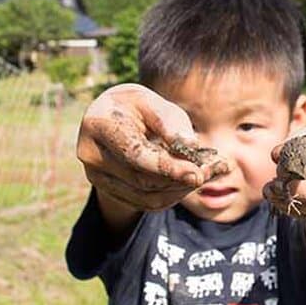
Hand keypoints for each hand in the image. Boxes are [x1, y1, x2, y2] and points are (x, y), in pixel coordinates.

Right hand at [76, 84, 227, 226]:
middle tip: (215, 170)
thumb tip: (189, 146)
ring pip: (146, 196)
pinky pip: (144, 203)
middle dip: (181, 178)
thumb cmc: (136, 106)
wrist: (111, 118)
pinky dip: (171, 195)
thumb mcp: (152, 101)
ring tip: (207, 173)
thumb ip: (169, 121)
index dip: (168, 167)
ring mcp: (96, 176)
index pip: (136, 155)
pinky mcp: (108, 190)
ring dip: (180, 189)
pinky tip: (189, 182)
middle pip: (143, 180)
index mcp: (100, 124)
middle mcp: (91, 154)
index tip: (199, 173)